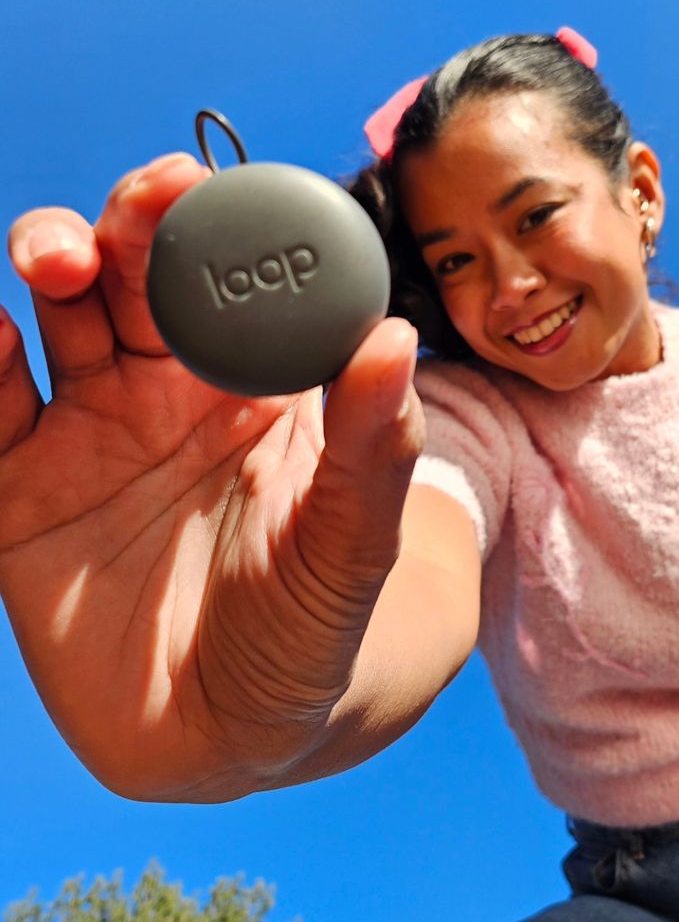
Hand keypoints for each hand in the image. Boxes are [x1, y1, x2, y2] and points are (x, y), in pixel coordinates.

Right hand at [1, 153, 423, 799]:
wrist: (230, 729)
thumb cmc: (309, 631)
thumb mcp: (354, 546)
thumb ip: (377, 451)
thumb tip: (398, 339)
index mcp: (258, 389)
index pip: (241, 280)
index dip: (229, 226)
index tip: (223, 191)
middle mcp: (172, 391)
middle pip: (143, 271)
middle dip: (138, 222)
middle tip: (149, 203)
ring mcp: (93, 433)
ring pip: (60, 312)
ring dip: (53, 259)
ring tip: (60, 258)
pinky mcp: (21, 490)